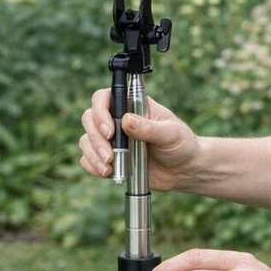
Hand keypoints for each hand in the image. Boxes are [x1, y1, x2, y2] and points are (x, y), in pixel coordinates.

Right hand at [79, 88, 203, 191]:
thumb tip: (126, 121)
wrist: (184, 170)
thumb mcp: (171, 134)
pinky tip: (106, 173)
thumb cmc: (181, 145)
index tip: (110, 131)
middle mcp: (118, 120)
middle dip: (96, 138)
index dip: (100, 111)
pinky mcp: (110, 158)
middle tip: (110, 156)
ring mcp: (113, 140)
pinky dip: (92, 166)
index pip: (104, 98)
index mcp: (133, 106)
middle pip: (89, 119)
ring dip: (93, 154)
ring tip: (109, 168)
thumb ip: (149, 128)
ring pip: (87, 140)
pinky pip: (88, 159)